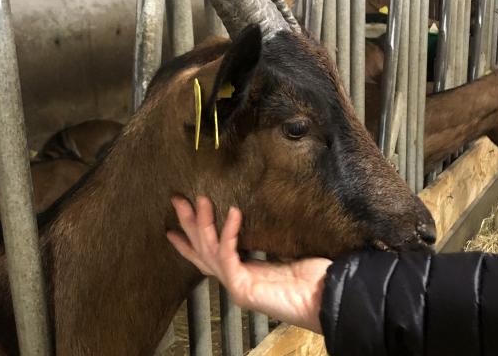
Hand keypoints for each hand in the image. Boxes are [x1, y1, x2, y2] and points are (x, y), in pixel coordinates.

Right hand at [167, 196, 331, 333]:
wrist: (327, 297)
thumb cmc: (313, 277)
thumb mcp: (286, 252)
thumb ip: (269, 242)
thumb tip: (265, 217)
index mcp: (245, 273)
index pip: (210, 257)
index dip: (189, 243)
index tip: (171, 230)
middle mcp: (236, 281)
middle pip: (202, 251)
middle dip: (189, 225)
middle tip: (177, 200)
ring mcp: (237, 286)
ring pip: (209, 251)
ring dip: (202, 224)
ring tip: (200, 199)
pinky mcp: (242, 288)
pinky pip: (229, 256)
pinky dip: (229, 232)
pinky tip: (232, 212)